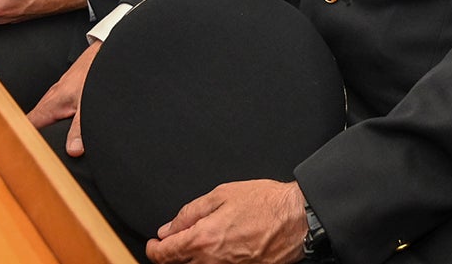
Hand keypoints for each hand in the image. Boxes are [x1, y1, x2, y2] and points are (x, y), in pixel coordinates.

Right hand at [29, 40, 100, 150]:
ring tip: (44, 149)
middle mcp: (50, 100)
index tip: (18, 154)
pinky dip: (55, 122)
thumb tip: (73, 150)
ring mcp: (57, 96)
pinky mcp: (66, 94)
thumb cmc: (93, 72)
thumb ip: (79, 128)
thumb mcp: (87, 105)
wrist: (102, 52)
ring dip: (45, 131)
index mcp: (50, 104)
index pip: (27, 126)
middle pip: (34, 124)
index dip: (21, 140)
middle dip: (33, 140)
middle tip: (30, 158)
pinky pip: (55, 111)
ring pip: (45, 117)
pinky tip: (62, 130)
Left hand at [146, 180, 307, 263]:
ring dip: (193, 256)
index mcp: (202, 239)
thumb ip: (190, 213)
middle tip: (178, 237)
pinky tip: (221, 246)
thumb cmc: (265, 203)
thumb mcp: (222, 194)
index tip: (155, 243)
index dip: (154, 249)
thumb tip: (168, 229)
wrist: (297, 220)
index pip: (164, 254)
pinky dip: (212, 260)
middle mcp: (211, 262)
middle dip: (173, 252)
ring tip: (205, 239)